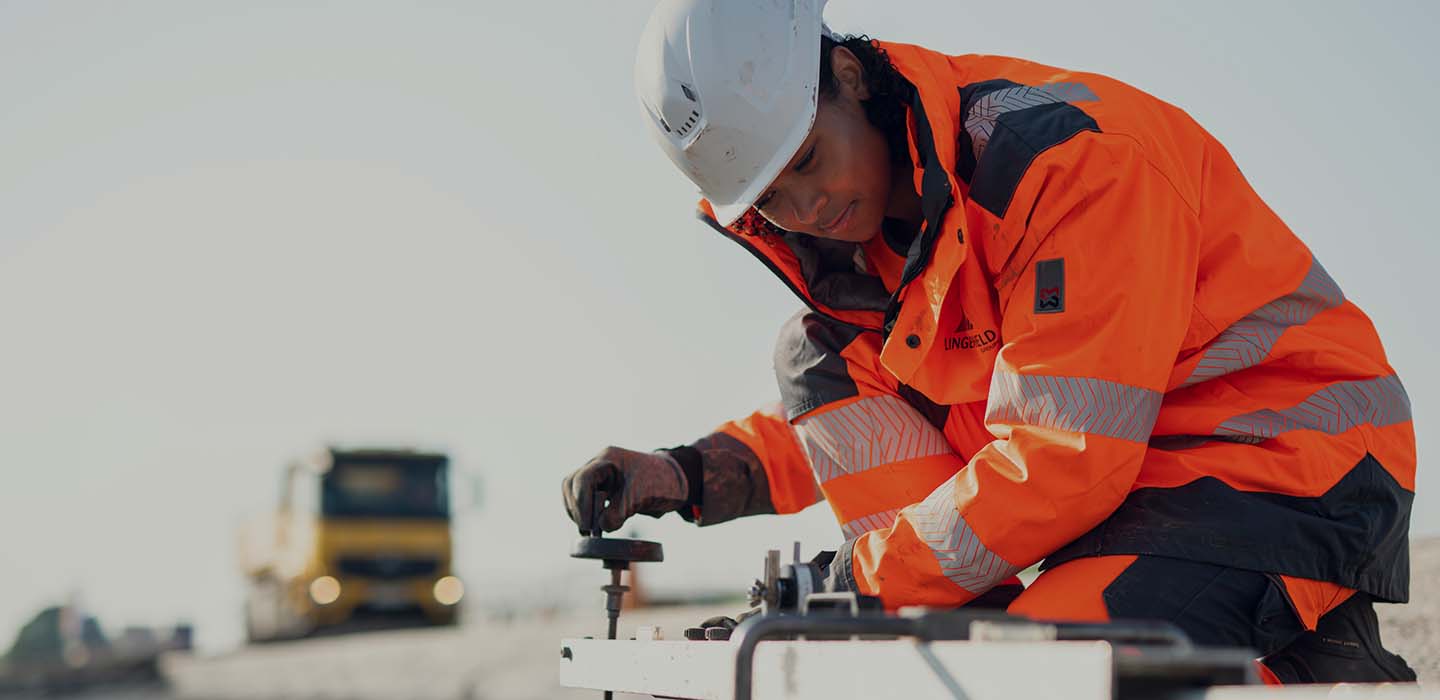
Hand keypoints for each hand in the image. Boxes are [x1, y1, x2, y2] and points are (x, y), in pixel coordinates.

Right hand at [562, 446, 689, 534]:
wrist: (675, 482)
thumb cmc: (661, 482)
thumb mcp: (642, 496)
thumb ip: (620, 511)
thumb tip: (601, 527)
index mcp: (608, 459)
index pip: (583, 479)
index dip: (581, 504)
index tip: (588, 526)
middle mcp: (599, 466)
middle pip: (572, 484)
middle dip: (576, 508)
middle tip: (587, 530)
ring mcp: (599, 477)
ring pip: (573, 492)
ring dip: (577, 512)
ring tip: (589, 531)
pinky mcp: (601, 490)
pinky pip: (583, 501)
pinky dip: (584, 514)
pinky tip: (592, 528)